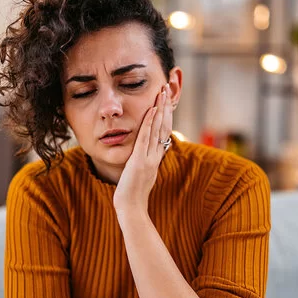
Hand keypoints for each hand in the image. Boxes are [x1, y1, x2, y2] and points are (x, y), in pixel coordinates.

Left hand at [113, 83, 172, 220]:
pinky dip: (149, 124)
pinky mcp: (139, 161)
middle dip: (165, 106)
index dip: (165, 114)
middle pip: (164, 126)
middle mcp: (155, 155)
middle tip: (166, 88)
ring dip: (159, 109)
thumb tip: (145, 155)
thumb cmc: (133, 195)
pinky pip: (145, 139)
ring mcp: (149, 158)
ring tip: (161, 92)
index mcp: (156, 157)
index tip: (165, 99)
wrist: (131, 209)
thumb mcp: (142, 175)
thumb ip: (144, 163)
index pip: (163, 131)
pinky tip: (151, 110)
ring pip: (157, 129)